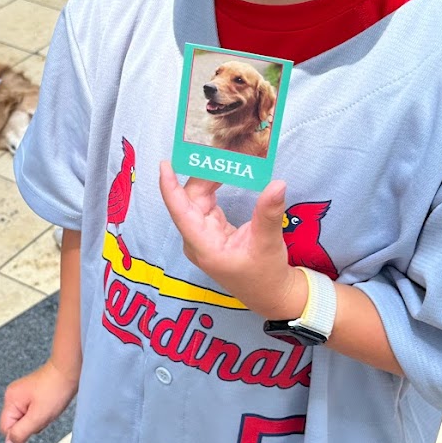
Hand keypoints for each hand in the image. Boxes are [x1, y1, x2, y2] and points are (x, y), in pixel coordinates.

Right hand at [0, 359, 78, 442]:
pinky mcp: (32, 393)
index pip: (6, 429)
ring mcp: (22, 393)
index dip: (21, 432)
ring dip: (39, 419)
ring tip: (49, 407)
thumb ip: (21, 432)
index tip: (35, 423)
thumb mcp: (38, 417)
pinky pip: (33, 412)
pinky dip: (42, 412)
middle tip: (44, 413)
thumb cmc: (55, 389)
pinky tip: (50, 404)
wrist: (69, 370)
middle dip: (31, 424)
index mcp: (10, 400)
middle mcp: (13, 395)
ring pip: (26, 419)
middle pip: (16, 424)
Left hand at [158, 161, 305, 320]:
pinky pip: (207, 204)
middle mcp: (197, 239)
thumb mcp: (268, 243)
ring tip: (223, 155)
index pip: (180, 211)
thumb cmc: (266, 274)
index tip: (165, 163)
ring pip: (199, 199)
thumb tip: (277, 184)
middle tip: (216, 148)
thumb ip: (268, 213)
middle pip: (190, 199)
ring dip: (210, 178)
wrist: (272, 294)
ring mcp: (203, 235)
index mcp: (203, 245)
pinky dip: (215, 187)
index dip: (169, 186)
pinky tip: (224, 173)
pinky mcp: (212, 231)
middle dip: (201, 173)